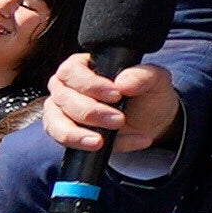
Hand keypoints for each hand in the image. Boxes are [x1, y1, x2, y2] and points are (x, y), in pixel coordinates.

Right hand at [40, 54, 178, 154]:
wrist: (151, 124)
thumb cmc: (148, 96)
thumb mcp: (156, 81)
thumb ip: (143, 76)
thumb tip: (122, 83)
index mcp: (83, 66)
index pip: (72, 71)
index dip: (91, 84)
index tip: (116, 94)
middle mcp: (66, 86)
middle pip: (63, 98)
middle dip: (90, 112)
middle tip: (118, 120)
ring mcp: (61, 110)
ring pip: (55, 121)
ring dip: (77, 133)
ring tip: (101, 141)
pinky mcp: (63, 132)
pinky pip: (62, 140)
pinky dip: (83, 145)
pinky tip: (104, 147)